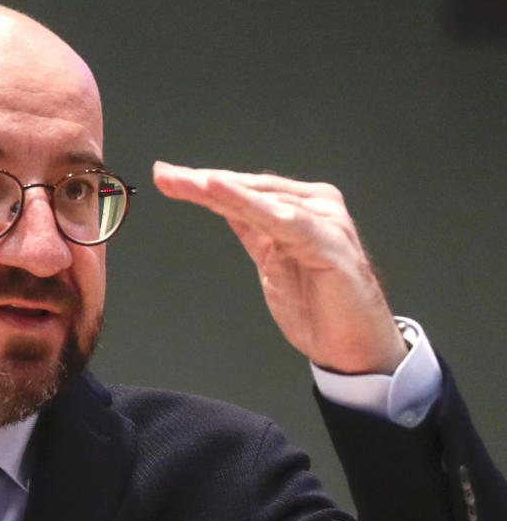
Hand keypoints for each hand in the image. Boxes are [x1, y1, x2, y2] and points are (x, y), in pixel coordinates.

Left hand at [152, 162, 407, 374]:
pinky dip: (257, 208)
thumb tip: (226, 206)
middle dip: (205, 182)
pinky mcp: (330, 243)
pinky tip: (230, 195)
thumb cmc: (320, 307)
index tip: (167, 177)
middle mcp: (314, 206)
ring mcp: (324, 221)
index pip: (244, 191)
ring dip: (225, 190)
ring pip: (264, 201)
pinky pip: (286, 222)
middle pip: (250, 189)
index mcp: (298, 209)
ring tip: (194, 181)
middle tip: (166, 174)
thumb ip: (254, 231)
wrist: (353, 346)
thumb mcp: (272, 262)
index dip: (204, 184)